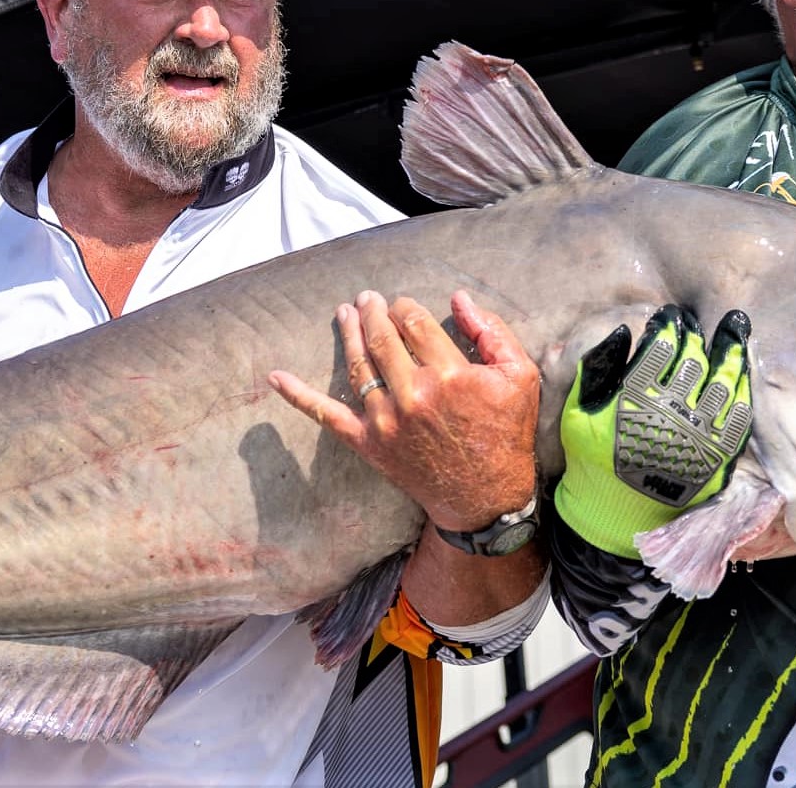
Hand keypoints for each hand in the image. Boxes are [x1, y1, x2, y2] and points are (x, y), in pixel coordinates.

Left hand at [269, 290, 540, 531]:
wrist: (484, 498)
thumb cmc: (506, 434)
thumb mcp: (520, 377)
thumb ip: (492, 332)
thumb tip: (460, 298)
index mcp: (450, 375)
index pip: (415, 322)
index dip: (406, 307)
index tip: (404, 305)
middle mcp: (413, 395)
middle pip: (382, 338)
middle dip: (373, 312)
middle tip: (368, 298)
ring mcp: (385, 421)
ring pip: (358, 365)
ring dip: (348, 334)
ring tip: (345, 313)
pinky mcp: (368, 443)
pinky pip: (327, 416)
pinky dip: (299, 396)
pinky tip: (275, 377)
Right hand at [554, 305, 752, 556]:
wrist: (613, 516)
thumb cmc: (592, 461)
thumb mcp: (578, 413)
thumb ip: (598, 369)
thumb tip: (623, 332)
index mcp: (635, 399)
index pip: (662, 347)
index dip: (669, 326)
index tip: (671, 317)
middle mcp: (671, 413)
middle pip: (695, 360)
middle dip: (697, 335)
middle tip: (697, 324)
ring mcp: (699, 436)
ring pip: (724, 382)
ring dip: (730, 353)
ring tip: (735, 330)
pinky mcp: (717, 458)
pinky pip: (738, 418)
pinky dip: (742, 391)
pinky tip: (742, 374)